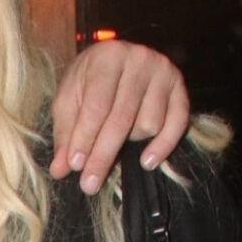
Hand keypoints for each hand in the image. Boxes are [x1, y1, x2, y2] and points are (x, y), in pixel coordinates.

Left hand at [50, 40, 189, 193]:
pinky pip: (177, 125)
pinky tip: (146, 162)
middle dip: (103, 154)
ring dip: (128, 141)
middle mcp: (139, 60)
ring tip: (113, 138)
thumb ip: (65, 132)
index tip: (75, 166)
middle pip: (122, 118)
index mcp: (106, 56)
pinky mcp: (181, 88)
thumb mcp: (68, 99)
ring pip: (148, 124)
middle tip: (89, 184)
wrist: (115, 59)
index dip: (85, 137)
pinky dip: (163, 146)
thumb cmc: (87, 81)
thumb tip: (60, 169)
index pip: (97, 105)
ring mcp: (164, 72)